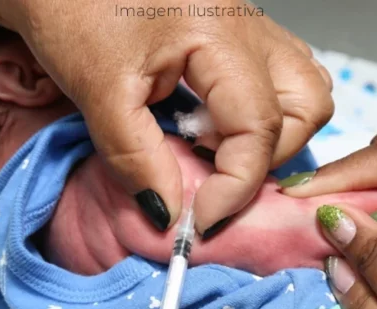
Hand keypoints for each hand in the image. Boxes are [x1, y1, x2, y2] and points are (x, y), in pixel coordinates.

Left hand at [0, 0, 332, 233]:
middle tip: (209, 173)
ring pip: (303, 90)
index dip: (235, 186)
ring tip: (212, 146)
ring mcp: (250, 25)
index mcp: (218, 33)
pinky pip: (280, 78)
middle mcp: (249, 25)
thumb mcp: (98, 93)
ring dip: (271, 135)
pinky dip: (261, 113)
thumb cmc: (71, 15)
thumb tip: (169, 214)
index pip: (258, 126)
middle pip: (305, 107)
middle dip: (264, 157)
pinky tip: (215, 123)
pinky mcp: (238, 31)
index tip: (201, 220)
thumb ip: (136, 158)